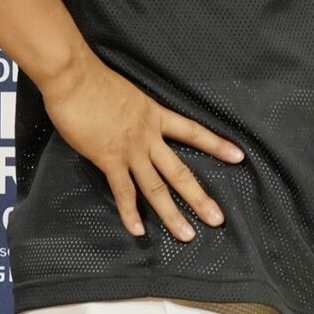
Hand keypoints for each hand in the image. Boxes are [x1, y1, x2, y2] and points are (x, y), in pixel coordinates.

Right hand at [41, 56, 243, 240]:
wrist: (74, 78)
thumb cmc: (94, 81)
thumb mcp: (127, 95)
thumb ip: (134, 114)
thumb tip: (131, 124)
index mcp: (155, 116)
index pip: (194, 132)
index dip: (217, 145)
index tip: (239, 157)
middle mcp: (148, 136)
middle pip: (180, 172)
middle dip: (199, 198)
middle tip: (218, 219)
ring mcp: (130, 150)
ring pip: (156, 188)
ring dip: (172, 214)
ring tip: (188, 235)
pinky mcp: (108, 159)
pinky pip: (123, 190)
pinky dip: (130, 212)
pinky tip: (138, 230)